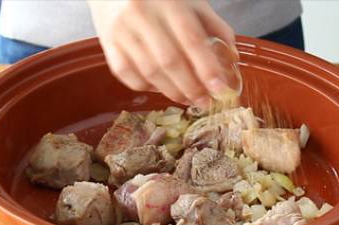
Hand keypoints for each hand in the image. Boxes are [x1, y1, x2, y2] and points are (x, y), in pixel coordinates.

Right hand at [88, 0, 235, 106]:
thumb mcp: (189, 0)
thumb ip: (212, 24)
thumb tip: (232, 57)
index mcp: (168, 1)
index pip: (191, 39)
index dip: (206, 67)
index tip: (219, 88)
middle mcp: (142, 15)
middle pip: (169, 61)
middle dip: (190, 87)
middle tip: (204, 101)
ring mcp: (121, 31)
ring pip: (149, 72)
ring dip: (171, 91)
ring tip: (187, 99)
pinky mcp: (107, 45)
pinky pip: (128, 75)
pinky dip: (147, 86)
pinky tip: (160, 87)